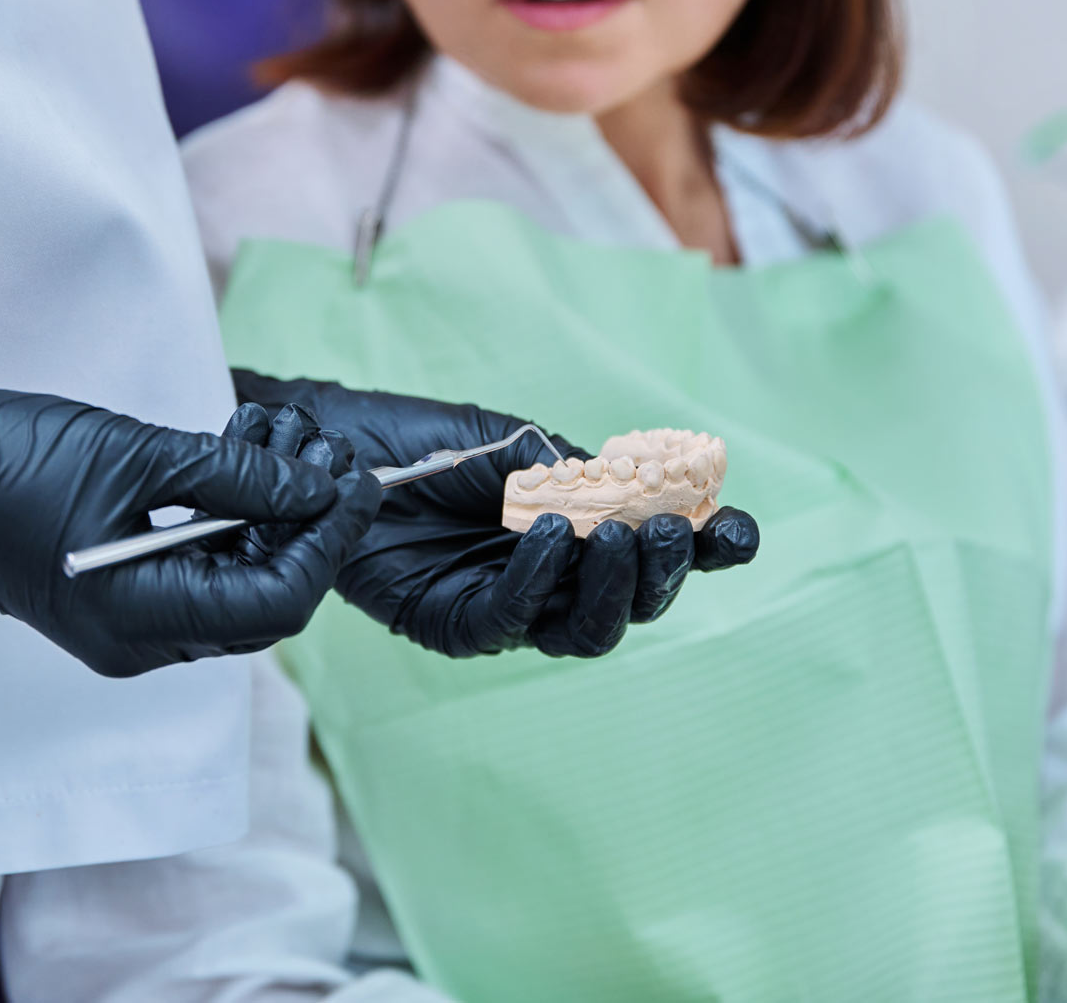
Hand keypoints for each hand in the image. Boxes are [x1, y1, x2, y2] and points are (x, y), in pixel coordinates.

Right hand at [0, 363, 380, 676]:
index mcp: (141, 618)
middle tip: (331, 457)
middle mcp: (137, 643)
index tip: (358, 482)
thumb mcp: (140, 455)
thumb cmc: (11, 456)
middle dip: (306, 530)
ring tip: (283, 440)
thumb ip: (238, 477)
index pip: (275, 603)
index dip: (326, 543)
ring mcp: (122, 628)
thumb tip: (322, 488)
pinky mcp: (112, 600)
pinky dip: (229, 526)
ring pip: (233, 589)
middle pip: (263, 605)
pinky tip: (243, 462)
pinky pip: (195, 577)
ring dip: (271, 520)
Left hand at [229, 372, 759, 658]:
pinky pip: (511, 622)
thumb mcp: (508, 443)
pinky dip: (535, 580)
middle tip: (669, 532)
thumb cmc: (414, 439)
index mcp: (576, 524)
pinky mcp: (454, 626)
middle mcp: (550, 575)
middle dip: (663, 570)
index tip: (740, 533)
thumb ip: (576, 477)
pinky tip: (545, 537)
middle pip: (632, 602)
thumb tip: (653, 497)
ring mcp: (505, 606)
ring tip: (618, 538)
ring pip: (584, 628)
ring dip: (612, 587)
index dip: (704, 547)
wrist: (326, 447)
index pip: (655, 548)